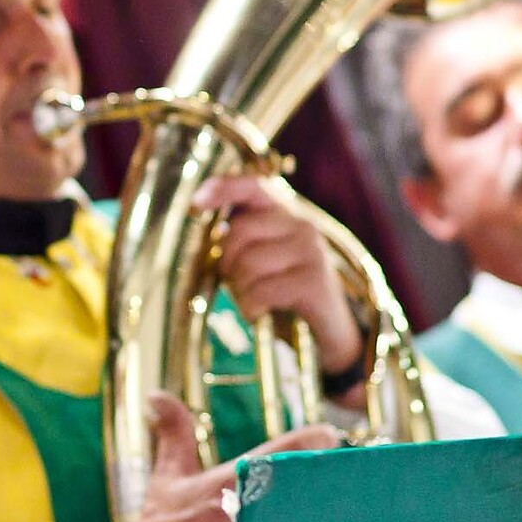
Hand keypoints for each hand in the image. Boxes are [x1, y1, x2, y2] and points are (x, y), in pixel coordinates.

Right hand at [112, 393, 340, 521]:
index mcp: (231, 481)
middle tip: (340, 477)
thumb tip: (157, 395)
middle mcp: (249, 511)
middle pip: (313, 487)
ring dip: (327, 517)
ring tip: (339, 512)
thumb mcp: (167, 480)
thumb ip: (174, 434)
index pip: (290, 448)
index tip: (327, 435)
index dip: (318, 437)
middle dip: (329, 479)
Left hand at [193, 176, 363, 383]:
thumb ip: (237, 245)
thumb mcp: (259, 264)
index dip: (222, 189)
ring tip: (252, 302)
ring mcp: (312, 251)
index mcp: (286, 216)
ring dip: (239, 291)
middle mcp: (302, 226)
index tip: (194, 205)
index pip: (253, 187)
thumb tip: (201, 233)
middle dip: (226, 263)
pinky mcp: (314, 281)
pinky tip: (258, 314)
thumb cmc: (284, 295)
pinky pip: (262, 290)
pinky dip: (251, 307)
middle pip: (239, 231)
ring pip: (248, 264)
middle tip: (236, 285)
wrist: (327, 334)